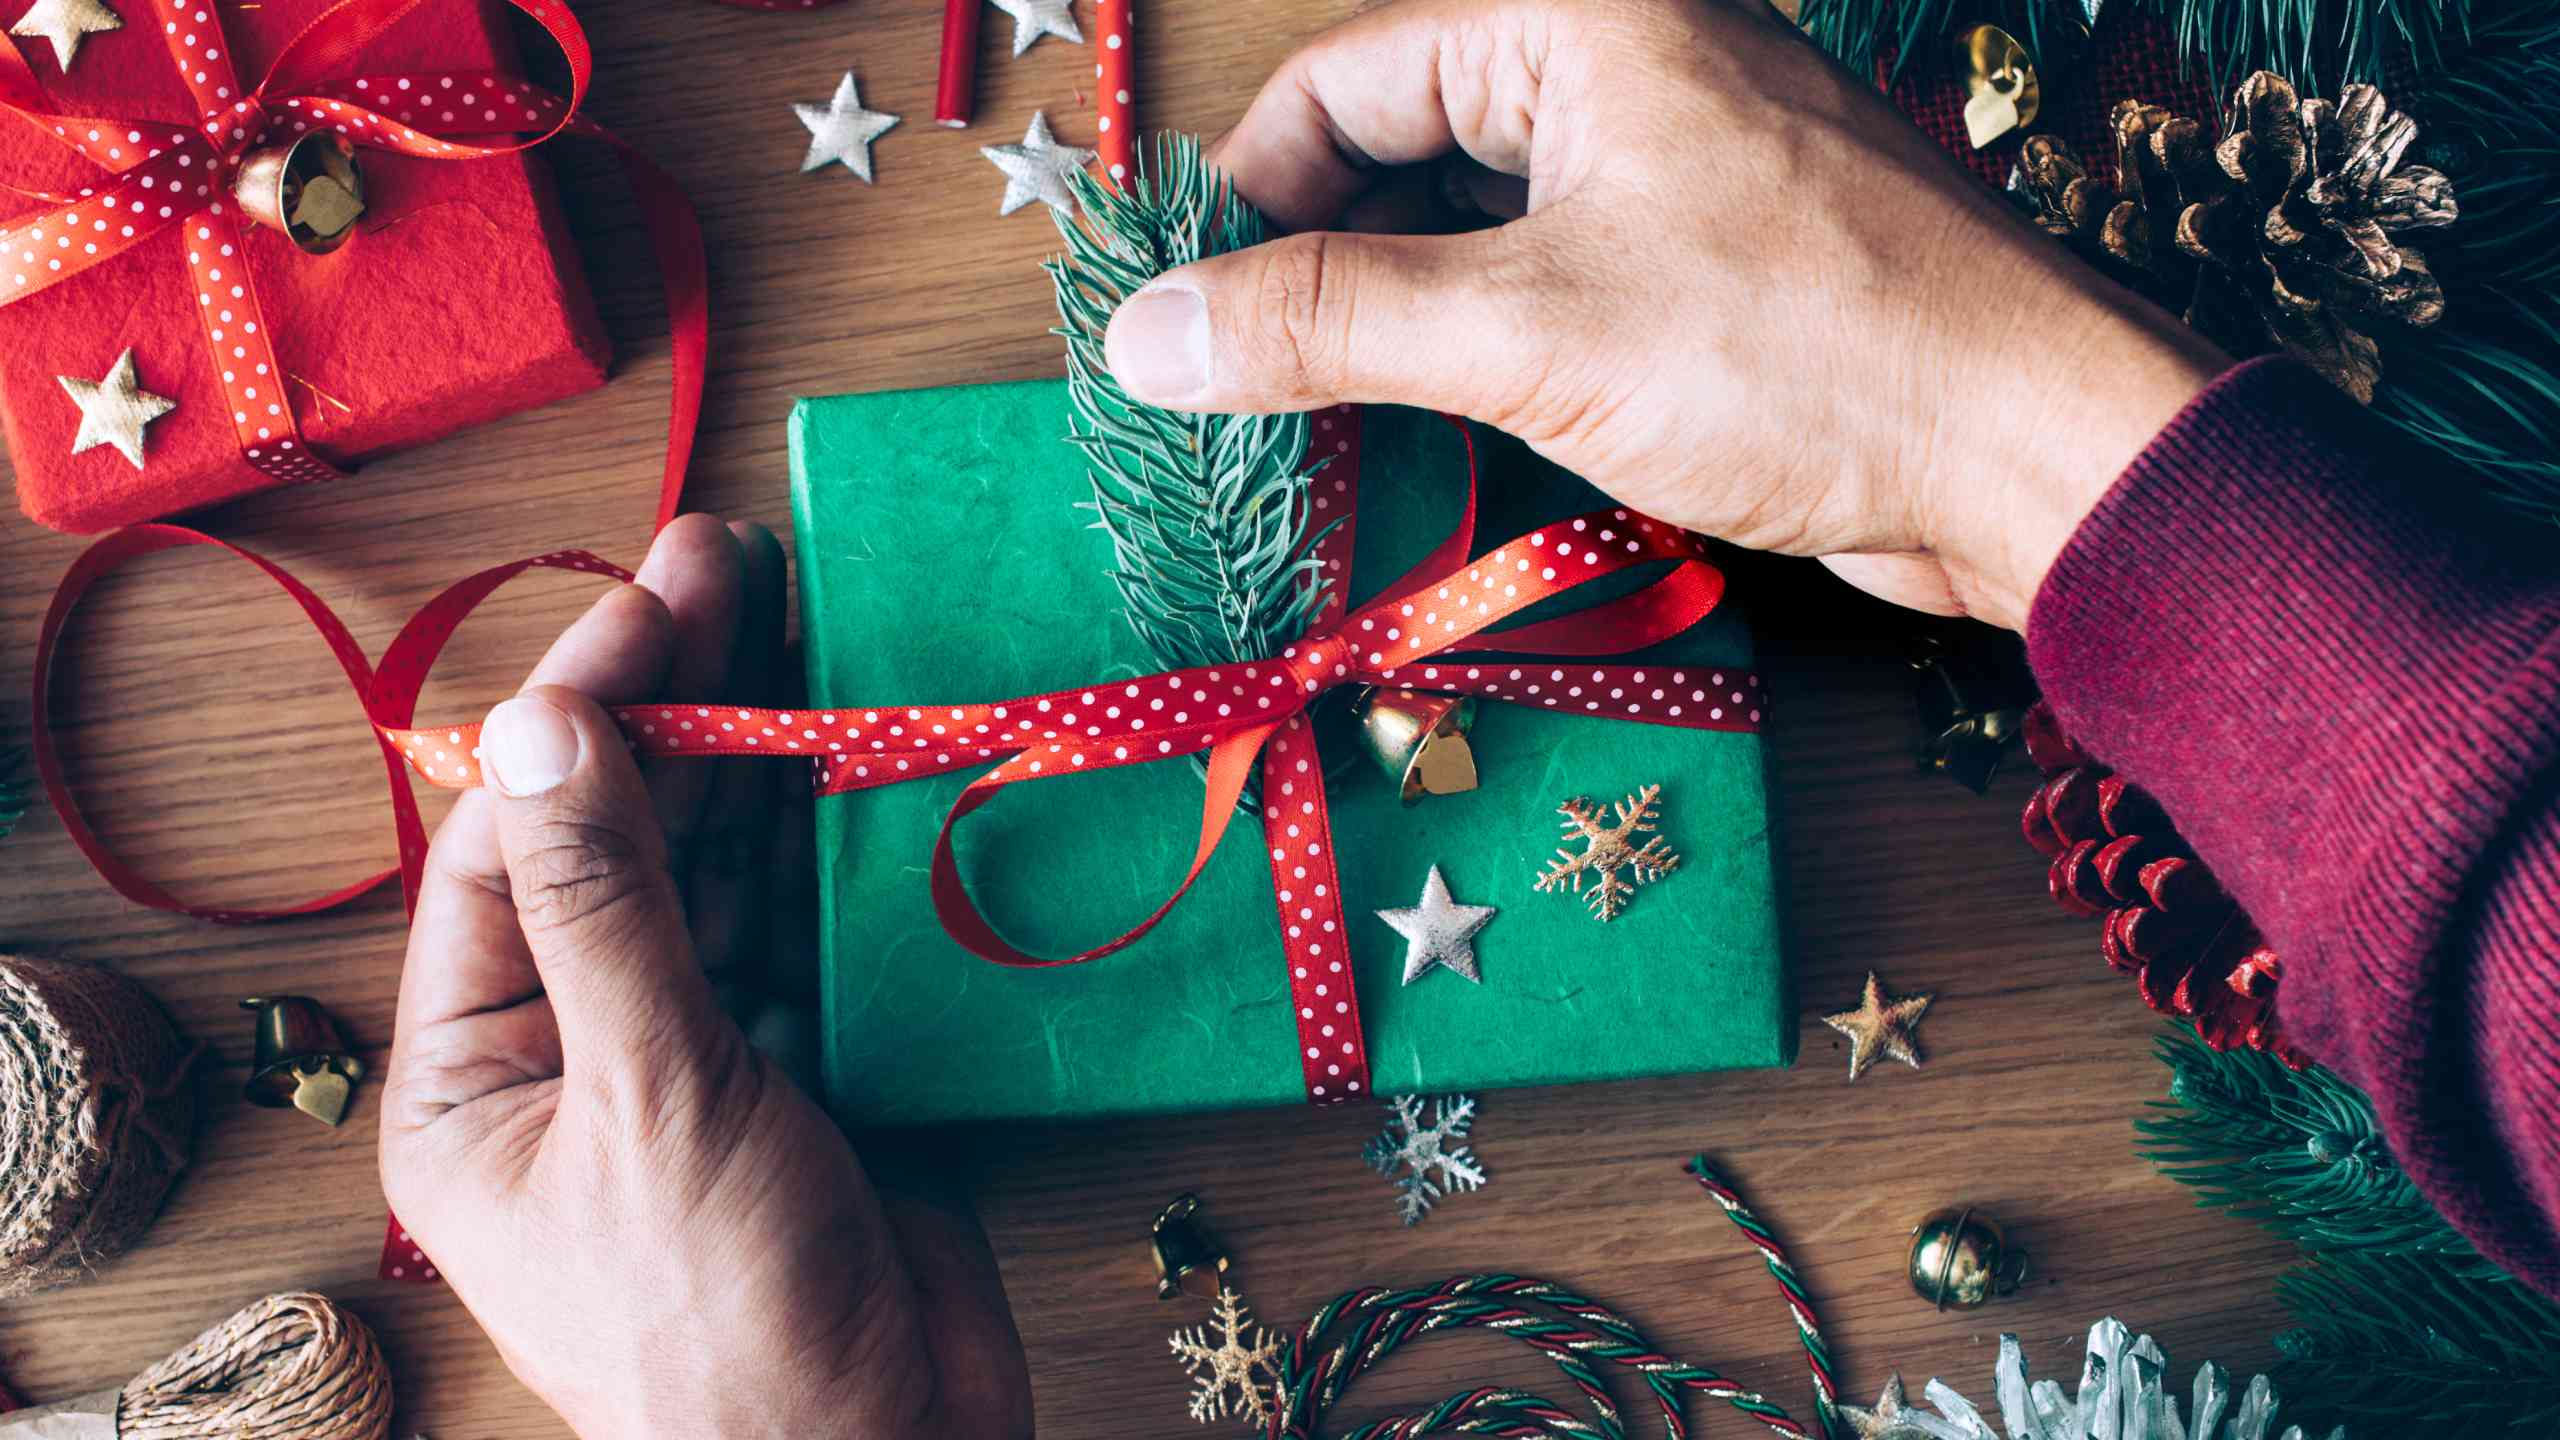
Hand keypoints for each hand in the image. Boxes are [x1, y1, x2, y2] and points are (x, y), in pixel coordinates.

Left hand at [380, 516, 1030, 1438]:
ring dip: (762, 752)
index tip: (654, 606)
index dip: (582, 719)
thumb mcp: (645, 1100)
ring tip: (799, 613)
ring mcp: (699, 1059)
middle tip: (731, 560)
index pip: (511, 853)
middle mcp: (576, 1052)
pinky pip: (810, 933)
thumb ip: (603, 909)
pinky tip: (858, 747)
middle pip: (619, 840)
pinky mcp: (812, 1072)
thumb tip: (536, 729)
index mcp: (477, 1077)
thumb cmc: (720, 1324)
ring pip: (722, 874)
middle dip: (676, 705)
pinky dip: (835, 846)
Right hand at [1101, 0, 2226, 628]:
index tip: (1174, 314)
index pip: (1344, 83)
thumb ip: (1326, 323)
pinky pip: (1553, 290)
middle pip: (1401, 154)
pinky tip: (1430, 441)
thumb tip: (1147, 336)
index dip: (1242, 199)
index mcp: (1583, 26)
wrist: (2031, 457)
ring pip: (1475, 233)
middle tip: (1226, 387)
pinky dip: (1478, 357)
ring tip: (1307, 430)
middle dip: (1310, 267)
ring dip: (1390, 327)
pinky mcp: (1716, 275)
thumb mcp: (1531, 331)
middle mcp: (1628, 77)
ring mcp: (1678, 177)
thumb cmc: (1806, 355)